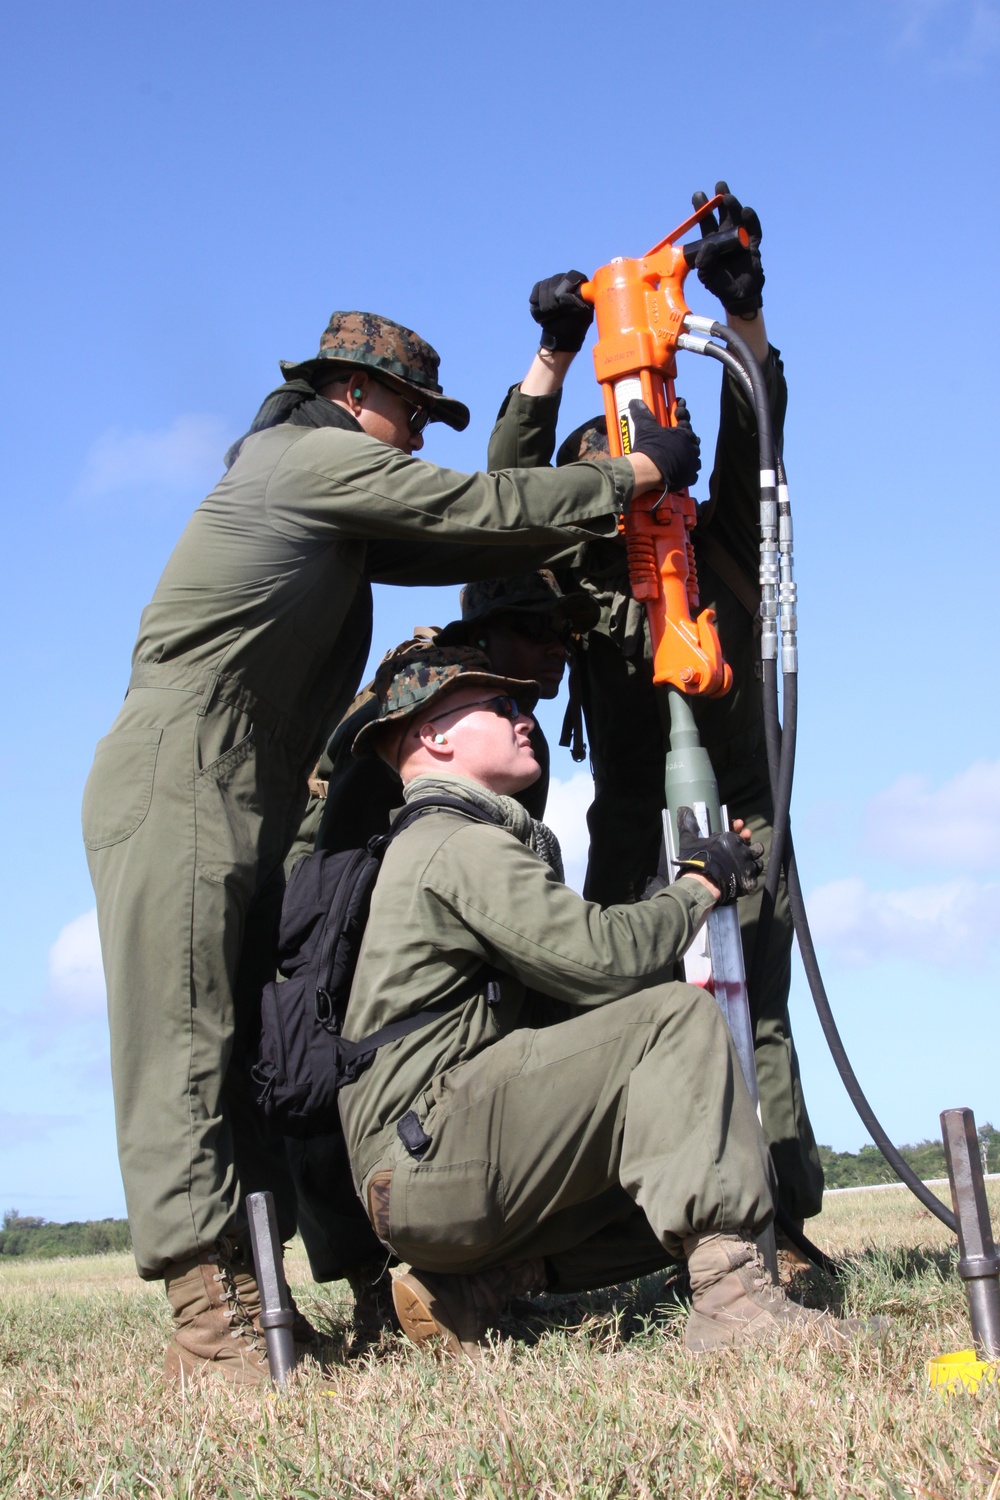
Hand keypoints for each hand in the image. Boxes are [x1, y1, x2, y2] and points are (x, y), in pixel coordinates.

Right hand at [529, 270, 593, 352]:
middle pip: (556, 279)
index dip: (566, 284)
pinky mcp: (541, 288)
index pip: (573, 276)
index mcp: (581, 285)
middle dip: (552, 295)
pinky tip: (542, 310)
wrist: (560, 334)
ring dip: (544, 300)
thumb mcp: (581, 319)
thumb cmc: (574, 326)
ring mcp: (553, 283)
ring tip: (548, 313)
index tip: (559, 298)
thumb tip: (564, 297)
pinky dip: (536, 300)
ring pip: (545, 284)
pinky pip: (537, 288)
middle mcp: (567, 280)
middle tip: (553, 310)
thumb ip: (577, 306)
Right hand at [628, 400, 700, 491]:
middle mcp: (692, 447)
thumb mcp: (645, 427)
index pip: (686, 421)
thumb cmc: (651, 447)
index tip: (677, 413)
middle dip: (686, 437)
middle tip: (676, 437)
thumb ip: (642, 413)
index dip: (681, 415)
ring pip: (695, 457)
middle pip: (692, 440)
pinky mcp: (689, 478)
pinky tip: (683, 471)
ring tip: (680, 455)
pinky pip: (693, 474)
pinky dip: (689, 472)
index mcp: (684, 433)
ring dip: (689, 455)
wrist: (651, 471)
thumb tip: (635, 402)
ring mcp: (692, 463)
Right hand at [674, 806, 763, 904]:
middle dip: (748, 844)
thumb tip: (683, 809)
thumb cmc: (697, 860)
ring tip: (746, 860)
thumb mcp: (689, 840)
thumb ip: (688, 825)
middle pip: (751, 845)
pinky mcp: (749, 879)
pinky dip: (752, 873)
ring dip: (752, 858)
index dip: (739, 829)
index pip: (738, 832)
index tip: (739, 827)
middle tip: (742, 846)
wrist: (703, 883)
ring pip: (757, 859)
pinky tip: (746, 873)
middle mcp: (742, 850)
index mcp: (731, 839)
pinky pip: (756, 873)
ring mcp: (747, 865)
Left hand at [690, 181, 763, 317]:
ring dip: (733, 207)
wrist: (739, 296)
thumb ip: (704, 262)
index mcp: (712, 241)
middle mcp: (726, 237)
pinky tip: (746, 211)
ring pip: (738, 218)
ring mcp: (740, 239)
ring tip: (728, 197)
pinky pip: (753, 230)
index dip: (702, 208)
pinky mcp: (753, 245)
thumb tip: (709, 244)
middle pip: (723, 214)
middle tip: (719, 186)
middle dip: (720, 200)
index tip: (698, 195)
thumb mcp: (706, 275)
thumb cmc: (721, 285)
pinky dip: (750, 220)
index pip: (706, 221)